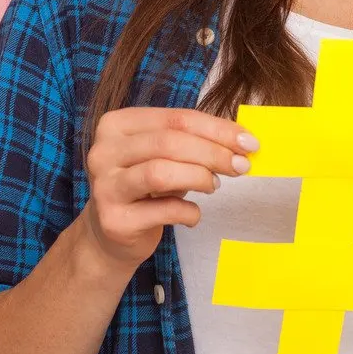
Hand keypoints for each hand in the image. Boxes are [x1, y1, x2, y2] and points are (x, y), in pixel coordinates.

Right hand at [80, 107, 256, 272]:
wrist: (111, 235)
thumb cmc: (145, 189)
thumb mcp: (163, 157)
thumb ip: (193, 143)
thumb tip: (242, 141)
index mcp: (116, 125)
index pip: (175, 118)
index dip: (217, 129)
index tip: (248, 142)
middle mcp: (103, 152)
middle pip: (168, 142)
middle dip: (213, 153)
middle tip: (241, 166)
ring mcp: (105, 187)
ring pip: (161, 172)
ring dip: (199, 177)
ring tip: (214, 185)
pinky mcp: (114, 220)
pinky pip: (163, 210)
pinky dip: (189, 211)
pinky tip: (192, 213)